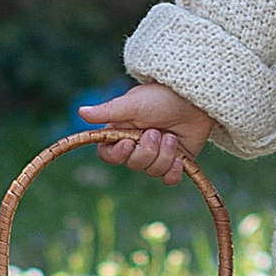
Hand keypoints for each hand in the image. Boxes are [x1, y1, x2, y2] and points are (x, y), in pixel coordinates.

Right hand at [78, 81, 217, 182]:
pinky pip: (169, 179)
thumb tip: (80, 112)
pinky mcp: (177, 161)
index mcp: (123, 131)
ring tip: (172, 136)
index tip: (129, 143)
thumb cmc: (162, 96)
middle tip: (158, 132)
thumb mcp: (133, 103)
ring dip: (164, 155)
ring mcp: (158, 154)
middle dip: (147, 151)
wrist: (195, 99)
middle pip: (133, 164)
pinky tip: (180, 157)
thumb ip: (108, 112)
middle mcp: (138, 144)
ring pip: (153, 171)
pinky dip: (174, 171)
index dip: (118, 154)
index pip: (108, 154)